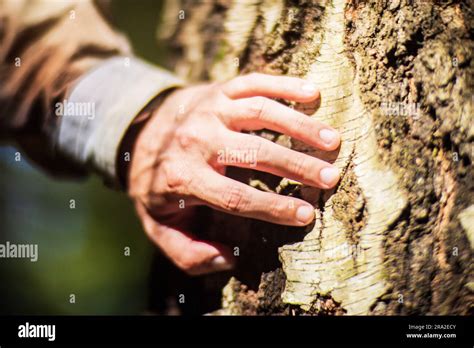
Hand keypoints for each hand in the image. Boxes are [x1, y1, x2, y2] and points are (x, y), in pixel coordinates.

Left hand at [127, 73, 340, 274]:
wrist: (138, 133)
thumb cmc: (156, 184)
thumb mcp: (158, 227)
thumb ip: (187, 253)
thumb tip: (228, 259)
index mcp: (183, 178)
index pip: (236, 197)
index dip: (273, 207)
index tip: (307, 214)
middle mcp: (196, 139)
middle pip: (255, 152)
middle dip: (297, 165)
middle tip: (331, 176)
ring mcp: (209, 109)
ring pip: (260, 113)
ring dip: (300, 126)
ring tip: (333, 140)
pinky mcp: (218, 89)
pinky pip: (254, 83)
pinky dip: (285, 85)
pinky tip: (313, 94)